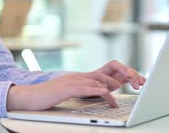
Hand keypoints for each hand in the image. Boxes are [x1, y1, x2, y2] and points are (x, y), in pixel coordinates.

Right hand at [6, 60, 145, 110]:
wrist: (29, 98)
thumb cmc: (49, 97)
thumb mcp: (72, 93)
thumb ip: (87, 91)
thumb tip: (103, 93)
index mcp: (82, 77)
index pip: (107, 71)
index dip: (123, 73)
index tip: (137, 79)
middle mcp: (79, 76)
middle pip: (107, 71)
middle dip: (125, 75)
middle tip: (139, 82)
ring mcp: (73, 80)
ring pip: (99, 79)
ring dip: (115, 84)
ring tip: (128, 89)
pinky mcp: (66, 88)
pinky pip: (85, 88)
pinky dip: (98, 91)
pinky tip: (107, 94)